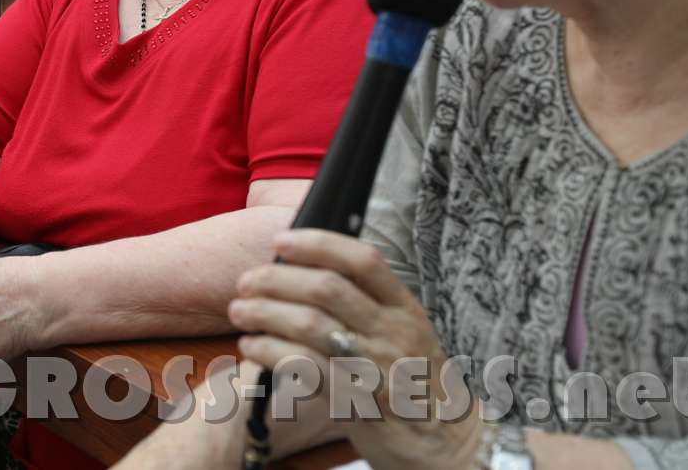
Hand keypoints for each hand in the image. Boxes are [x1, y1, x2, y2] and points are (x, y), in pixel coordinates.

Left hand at [228, 230, 480, 469]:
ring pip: (309, 324)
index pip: (363, 260)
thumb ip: (366, 304)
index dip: (319, 243)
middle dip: (275, 279)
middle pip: (326, 288)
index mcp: (405, 309)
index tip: (282, 240)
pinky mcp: (357, 402)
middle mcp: (393, 333)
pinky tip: (252, 346)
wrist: (448, 446)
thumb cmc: (414, 382)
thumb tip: (301, 272)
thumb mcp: (405, 333)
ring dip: (263, 313)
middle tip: (245, 282)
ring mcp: (377, 368)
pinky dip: (269, 351)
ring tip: (239, 311)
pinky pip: (304, 366)